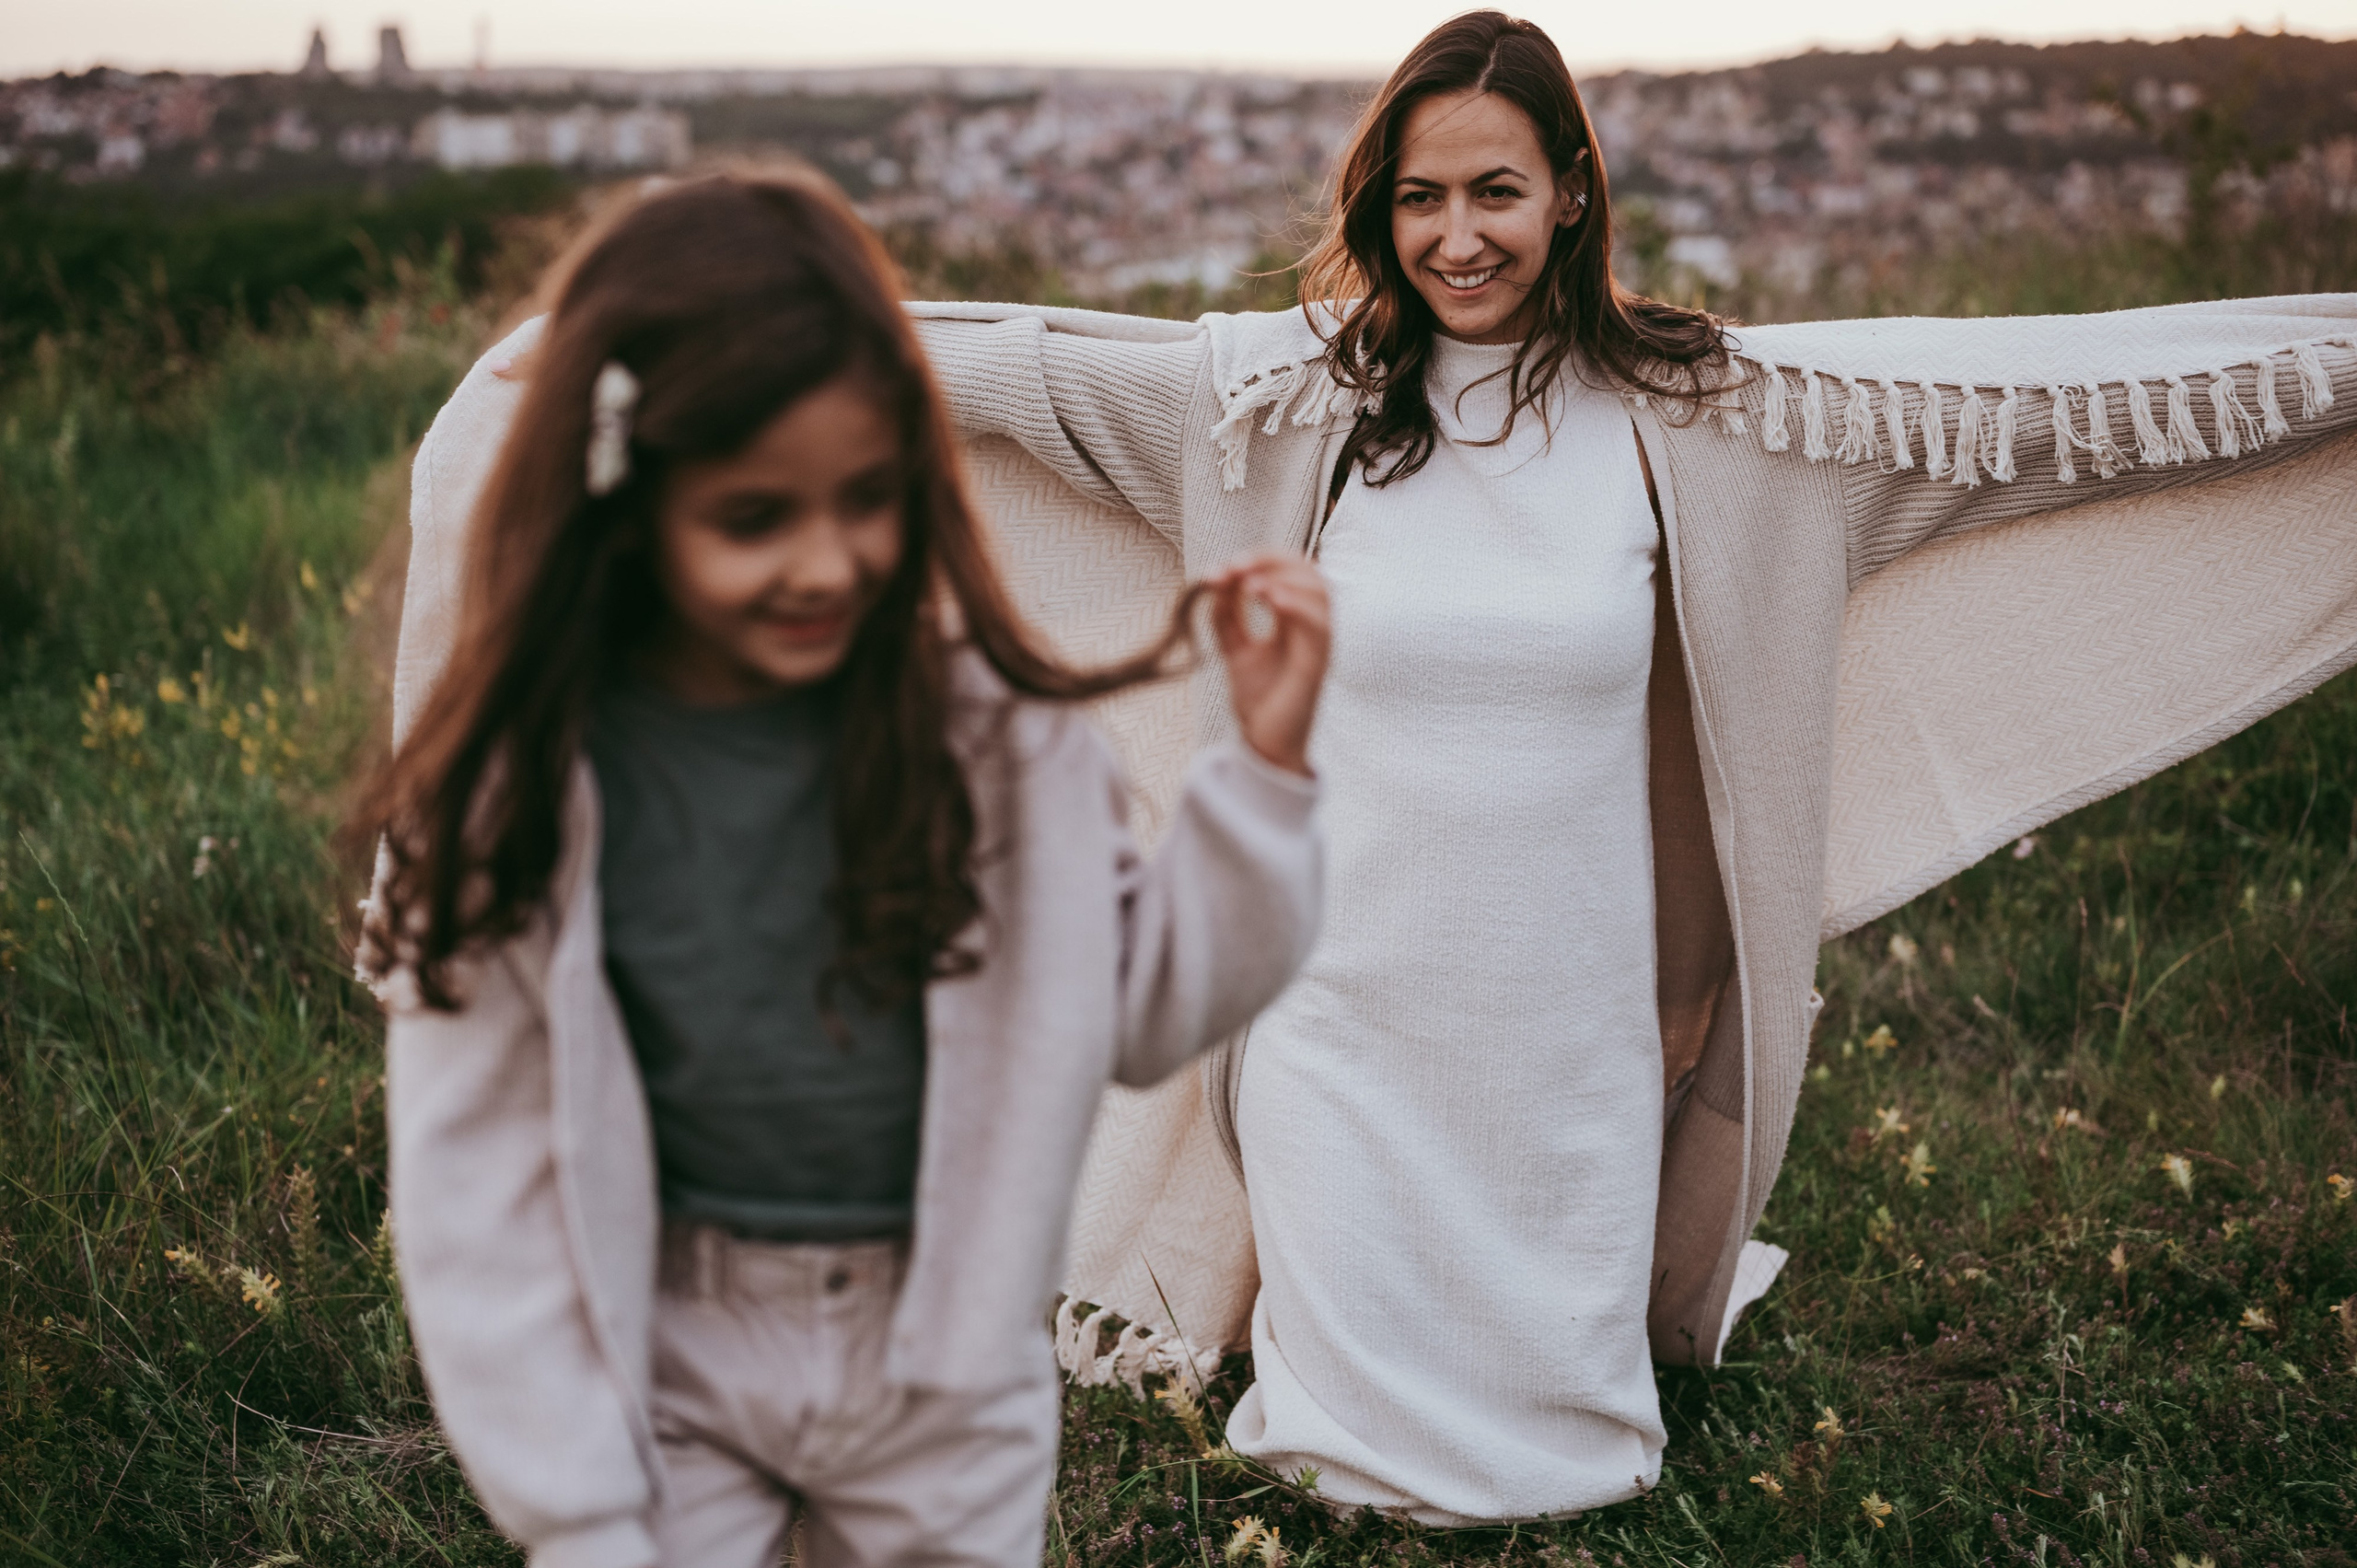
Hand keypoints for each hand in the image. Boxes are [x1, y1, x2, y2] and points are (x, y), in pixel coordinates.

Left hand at [1204, 552, 1328, 777]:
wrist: (1264, 744)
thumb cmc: (1258, 700)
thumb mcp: (1235, 649)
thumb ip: (1226, 617)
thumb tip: (1215, 579)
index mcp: (1294, 621)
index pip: (1289, 572)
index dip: (1260, 560)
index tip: (1222, 569)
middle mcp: (1312, 627)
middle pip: (1308, 573)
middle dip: (1271, 561)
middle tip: (1235, 566)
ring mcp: (1319, 644)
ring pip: (1321, 593)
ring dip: (1285, 578)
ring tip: (1250, 583)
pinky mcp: (1317, 665)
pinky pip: (1319, 626)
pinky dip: (1297, 605)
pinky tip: (1269, 599)